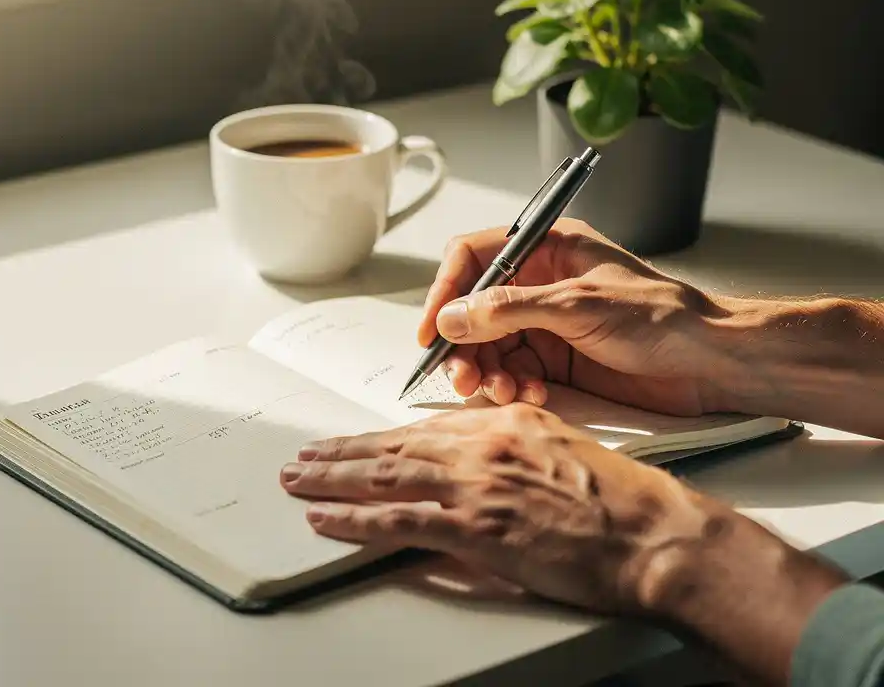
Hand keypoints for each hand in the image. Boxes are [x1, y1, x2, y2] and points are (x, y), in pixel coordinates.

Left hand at [281, 403, 718, 613]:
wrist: (657, 535)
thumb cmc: (625, 501)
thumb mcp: (565, 450)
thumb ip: (517, 449)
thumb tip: (486, 465)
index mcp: (508, 421)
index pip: (428, 426)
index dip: (385, 437)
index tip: (359, 444)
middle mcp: (485, 444)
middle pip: (395, 445)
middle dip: (343, 452)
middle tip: (306, 456)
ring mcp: (477, 484)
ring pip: (385, 475)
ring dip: (333, 477)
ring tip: (299, 478)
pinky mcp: (476, 527)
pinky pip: (398, 521)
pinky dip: (354, 519)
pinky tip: (325, 517)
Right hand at [419, 219, 733, 415]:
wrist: (711, 363)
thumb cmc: (661, 317)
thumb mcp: (577, 305)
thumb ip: (508, 310)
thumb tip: (451, 317)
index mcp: (546, 248)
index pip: (472, 258)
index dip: (445, 292)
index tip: (431, 330)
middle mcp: (540, 282)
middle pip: (474, 309)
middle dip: (464, 344)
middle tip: (463, 377)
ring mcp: (547, 322)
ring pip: (490, 345)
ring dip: (486, 371)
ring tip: (498, 392)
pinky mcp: (558, 359)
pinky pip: (514, 371)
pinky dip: (513, 386)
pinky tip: (528, 395)